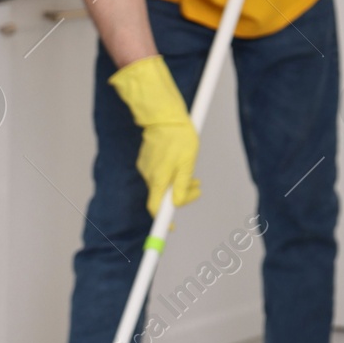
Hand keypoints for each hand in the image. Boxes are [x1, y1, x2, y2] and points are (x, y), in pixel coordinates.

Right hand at [108, 55, 200, 215]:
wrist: (164, 115)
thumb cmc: (179, 136)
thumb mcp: (187, 162)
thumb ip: (182, 185)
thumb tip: (178, 203)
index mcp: (158, 179)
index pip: (156, 209)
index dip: (164, 221)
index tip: (171, 228)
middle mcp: (148, 176)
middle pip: (163, 196)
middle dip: (180, 196)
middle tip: (198, 188)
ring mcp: (145, 167)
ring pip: (162, 183)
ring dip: (178, 183)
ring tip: (194, 175)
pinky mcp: (146, 159)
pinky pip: (159, 173)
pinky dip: (171, 174)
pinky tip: (181, 162)